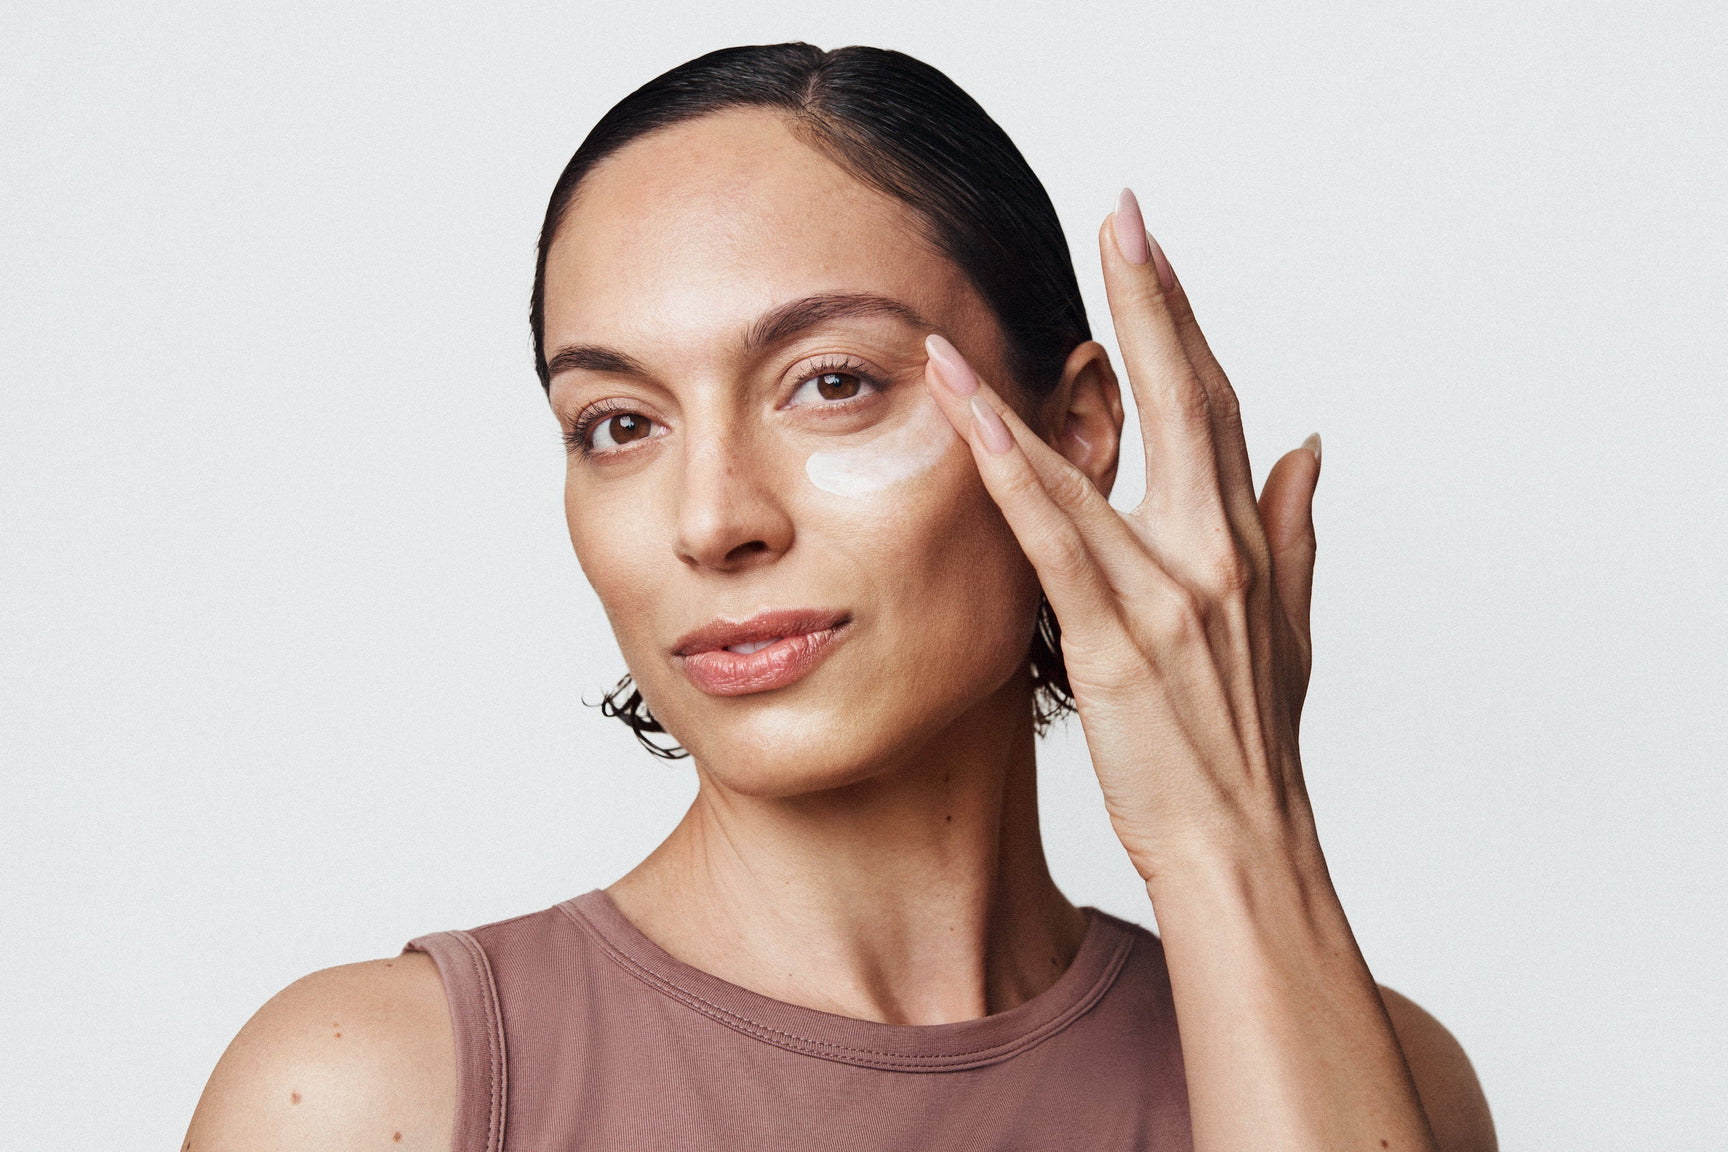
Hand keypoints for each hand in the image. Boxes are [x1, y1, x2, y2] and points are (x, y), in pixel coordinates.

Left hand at [923, 188, 1323, 883]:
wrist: (1246, 847)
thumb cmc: (1252, 747)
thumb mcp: (1290, 629)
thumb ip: (1294, 528)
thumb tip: (1309, 444)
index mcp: (1247, 543)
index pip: (1217, 404)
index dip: (1186, 321)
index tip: (1154, 250)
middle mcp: (1216, 551)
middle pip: (1185, 400)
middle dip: (1152, 301)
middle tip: (1123, 214)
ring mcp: (1169, 593)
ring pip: (1098, 461)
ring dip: (1035, 382)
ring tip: (979, 321)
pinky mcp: (1117, 640)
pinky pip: (1054, 538)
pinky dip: (1010, 471)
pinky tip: (969, 415)